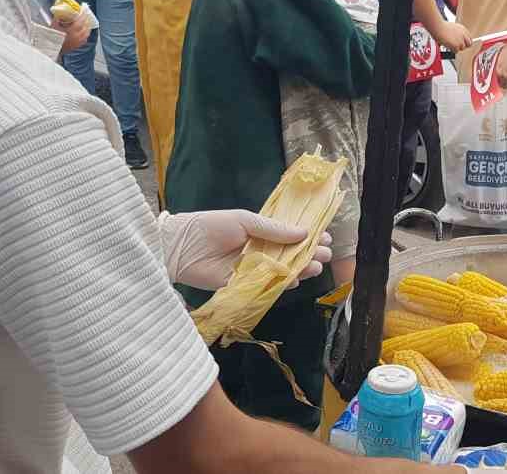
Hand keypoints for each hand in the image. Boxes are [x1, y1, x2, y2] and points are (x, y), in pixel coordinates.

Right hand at [54, 14, 92, 56]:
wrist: (51, 49)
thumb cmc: (51, 38)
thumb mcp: (53, 27)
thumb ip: (57, 19)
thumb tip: (59, 13)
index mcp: (72, 31)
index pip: (81, 21)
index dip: (83, 15)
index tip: (84, 11)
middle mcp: (77, 37)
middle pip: (86, 27)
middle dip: (86, 21)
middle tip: (85, 17)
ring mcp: (78, 42)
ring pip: (87, 34)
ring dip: (87, 28)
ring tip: (86, 24)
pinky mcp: (77, 46)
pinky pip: (85, 39)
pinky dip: (86, 35)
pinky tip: (84, 33)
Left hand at [158, 209, 332, 290]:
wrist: (181, 247)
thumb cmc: (211, 226)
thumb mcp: (245, 220)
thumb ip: (273, 229)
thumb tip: (304, 232)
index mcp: (262, 231)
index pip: (291, 234)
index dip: (309, 235)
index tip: (325, 235)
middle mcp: (261, 250)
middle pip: (292, 254)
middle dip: (311, 253)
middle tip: (325, 252)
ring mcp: (255, 268)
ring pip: (284, 270)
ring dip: (302, 268)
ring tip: (315, 264)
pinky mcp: (246, 285)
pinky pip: (269, 285)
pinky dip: (283, 283)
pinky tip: (296, 278)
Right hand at [432, 20, 471, 51]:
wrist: (438, 27)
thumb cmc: (441, 27)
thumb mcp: (452, 28)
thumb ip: (458, 34)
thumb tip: (459, 40)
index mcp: (463, 29)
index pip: (469, 38)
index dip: (466, 42)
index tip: (463, 44)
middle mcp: (464, 35)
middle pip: (469, 44)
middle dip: (463, 46)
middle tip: (457, 46)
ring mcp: (461, 40)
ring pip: (462, 48)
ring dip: (456, 47)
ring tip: (449, 43)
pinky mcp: (457, 45)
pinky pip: (456, 51)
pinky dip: (451, 49)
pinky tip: (447, 44)